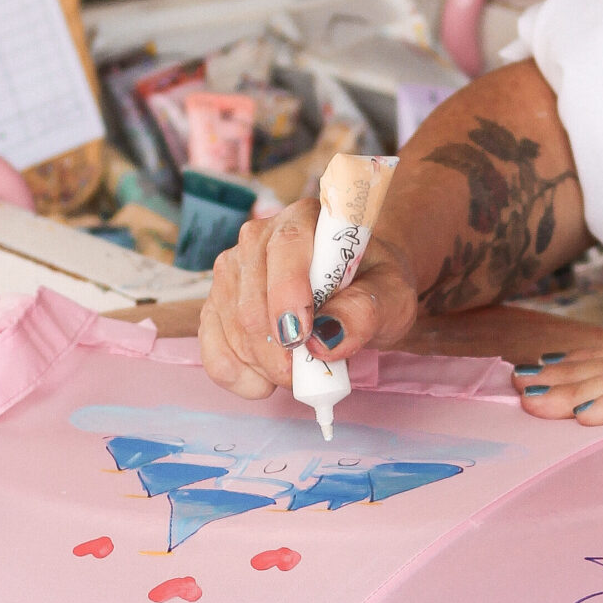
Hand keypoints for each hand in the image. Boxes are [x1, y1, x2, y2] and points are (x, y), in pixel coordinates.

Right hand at [197, 197, 420, 398]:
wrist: (357, 289)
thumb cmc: (374, 286)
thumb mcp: (391, 297)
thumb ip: (366, 312)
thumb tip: (325, 338)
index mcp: (305, 220)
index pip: (286, 246)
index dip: (288, 293)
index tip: (301, 336)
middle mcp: (259, 238)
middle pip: (251, 300)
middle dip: (279, 351)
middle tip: (309, 373)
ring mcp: (232, 270)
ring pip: (230, 327)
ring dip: (263, 365)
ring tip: (298, 373)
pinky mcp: (217, 303)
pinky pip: (211, 346)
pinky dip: (237, 374)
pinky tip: (263, 382)